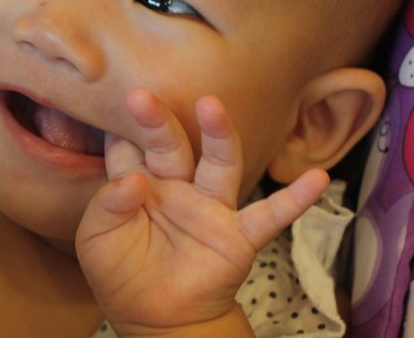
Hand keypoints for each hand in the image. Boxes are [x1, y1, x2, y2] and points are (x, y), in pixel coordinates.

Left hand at [75, 89, 329, 335]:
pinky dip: (295, 199)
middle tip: (142, 97)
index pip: (126, 146)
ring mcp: (209, 207)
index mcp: (139, 180)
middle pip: (169, 145)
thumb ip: (107, 206)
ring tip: (212, 106)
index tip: (112, 100)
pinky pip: (270, 215)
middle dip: (158, 121)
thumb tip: (133, 181)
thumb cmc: (121, 272)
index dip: (119, 128)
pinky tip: (317, 179)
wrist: (155, 319)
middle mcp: (176, 184)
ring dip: (218, 135)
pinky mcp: (237, 236)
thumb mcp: (97, 240)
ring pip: (218, 163)